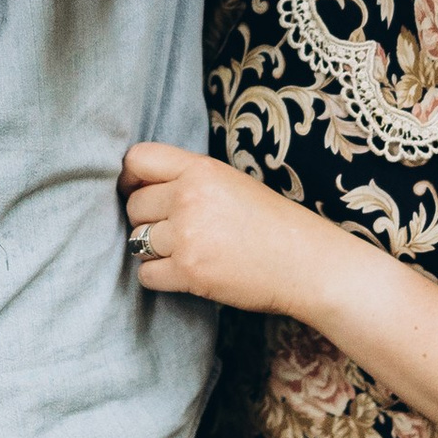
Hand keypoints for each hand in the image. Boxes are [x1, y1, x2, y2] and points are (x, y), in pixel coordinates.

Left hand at [120, 138, 332, 315]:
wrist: (306, 263)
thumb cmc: (271, 223)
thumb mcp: (230, 182)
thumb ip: (188, 179)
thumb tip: (136, 188)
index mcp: (201, 169)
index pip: (138, 159)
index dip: (130, 178)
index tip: (136, 192)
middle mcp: (190, 197)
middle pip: (133, 206)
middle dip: (146, 220)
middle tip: (174, 231)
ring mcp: (188, 235)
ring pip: (136, 241)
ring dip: (153, 251)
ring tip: (186, 251)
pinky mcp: (189, 272)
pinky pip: (146, 275)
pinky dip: (160, 277)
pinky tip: (187, 273)